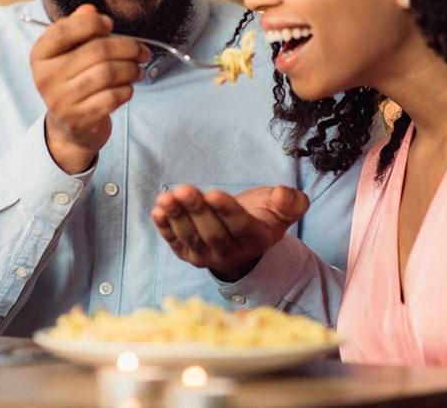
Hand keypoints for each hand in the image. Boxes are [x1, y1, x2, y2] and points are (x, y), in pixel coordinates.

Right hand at [31, 4, 149, 173]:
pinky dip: (126, 90)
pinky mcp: (80, 118)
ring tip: (138, 69)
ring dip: (131, 69)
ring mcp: (61, 100)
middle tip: (142, 51)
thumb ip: (77, 28)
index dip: (91, 23)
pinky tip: (127, 87)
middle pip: (95, 51)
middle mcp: (46, 77)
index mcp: (40, 55)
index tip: (109, 24)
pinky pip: (112, 97)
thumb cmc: (72, 80)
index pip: (63, 31)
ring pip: (107, 74)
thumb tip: (89, 9)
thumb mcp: (69, 52)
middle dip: (127, 47)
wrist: (69, 126)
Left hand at [151, 184, 309, 281]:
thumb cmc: (261, 216)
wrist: (242, 238)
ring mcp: (206, 256)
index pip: (240, 227)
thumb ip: (288, 202)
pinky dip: (164, 228)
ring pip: (191, 238)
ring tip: (166, 198)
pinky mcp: (187, 254)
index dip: (227, 211)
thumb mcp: (280, 209)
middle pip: (212, 233)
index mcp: (255, 240)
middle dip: (197, 211)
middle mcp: (230, 253)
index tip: (215, 194)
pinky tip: (158, 211)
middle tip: (185, 190)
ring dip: (177, 217)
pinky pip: (174, 242)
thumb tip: (284, 195)